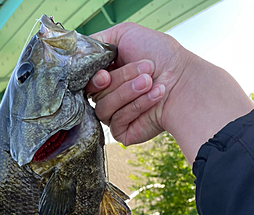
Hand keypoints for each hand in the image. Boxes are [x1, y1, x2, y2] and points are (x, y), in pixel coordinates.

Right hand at [86, 23, 186, 145]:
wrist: (184, 83)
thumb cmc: (163, 57)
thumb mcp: (126, 33)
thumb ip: (98, 40)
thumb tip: (78, 50)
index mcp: (107, 74)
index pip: (85, 80)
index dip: (93, 78)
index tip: (106, 74)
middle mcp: (108, 95)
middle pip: (94, 93)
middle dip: (121, 80)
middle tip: (145, 71)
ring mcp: (114, 114)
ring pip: (104, 107)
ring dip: (130, 92)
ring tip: (151, 82)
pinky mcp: (122, 131)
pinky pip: (116, 121)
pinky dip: (138, 106)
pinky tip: (155, 95)